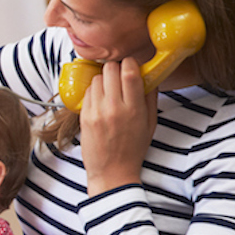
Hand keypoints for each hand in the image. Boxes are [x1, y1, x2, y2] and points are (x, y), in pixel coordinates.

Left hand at [79, 58, 157, 195]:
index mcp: (134, 109)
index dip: (129, 62)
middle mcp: (114, 108)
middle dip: (115, 67)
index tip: (131, 64)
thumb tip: (149, 75)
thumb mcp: (150, 124)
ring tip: (110, 89)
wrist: (112, 171)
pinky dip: (94, 90)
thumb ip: (150, 98)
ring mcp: (96, 112)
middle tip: (119, 74)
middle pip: (110, 70)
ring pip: (97, 78)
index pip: (129, 72)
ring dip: (104, 78)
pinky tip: (101, 99)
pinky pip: (87, 91)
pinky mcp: (84, 116)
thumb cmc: (133, 148)